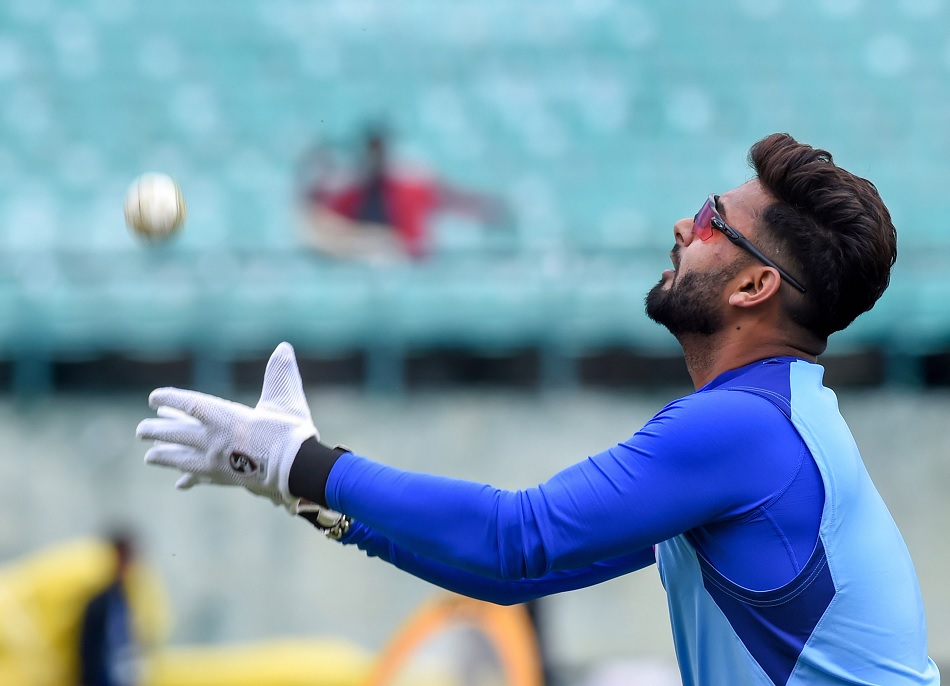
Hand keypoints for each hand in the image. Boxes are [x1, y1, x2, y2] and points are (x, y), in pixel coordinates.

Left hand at [136, 342, 316, 507]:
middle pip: (177, 434)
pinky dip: (189, 478)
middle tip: (141, 430)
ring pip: (182, 458)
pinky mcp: (225, 479)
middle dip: (158, 431)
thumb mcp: (286, 399)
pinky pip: (200, 477)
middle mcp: (214, 441)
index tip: (155, 398)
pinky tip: (180, 483)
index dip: (171, 399)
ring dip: (164, 456)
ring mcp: (217, 463)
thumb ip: (279, 374)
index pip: (190, 405)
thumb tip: (283, 348)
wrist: (298, 470)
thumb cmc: (292, 433)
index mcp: (226, 418)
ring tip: (149, 456)